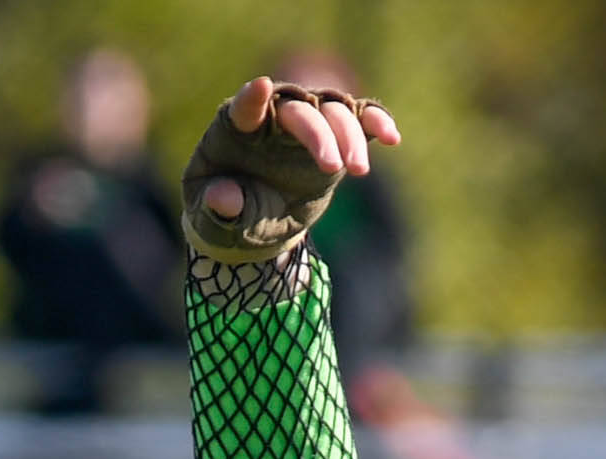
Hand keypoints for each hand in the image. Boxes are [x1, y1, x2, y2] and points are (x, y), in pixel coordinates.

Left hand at [184, 75, 399, 262]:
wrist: (252, 223)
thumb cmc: (224, 215)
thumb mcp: (214, 218)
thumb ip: (218, 207)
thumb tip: (224, 197)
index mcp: (239, 128)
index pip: (246, 107)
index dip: (253, 98)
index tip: (260, 88)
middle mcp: (276, 116)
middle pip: (302, 109)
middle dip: (320, 134)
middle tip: (333, 168)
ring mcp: (308, 124)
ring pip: (334, 112)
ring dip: (350, 137)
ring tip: (359, 171)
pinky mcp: (334, 138)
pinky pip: (359, 121)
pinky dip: (376, 124)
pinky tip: (392, 138)